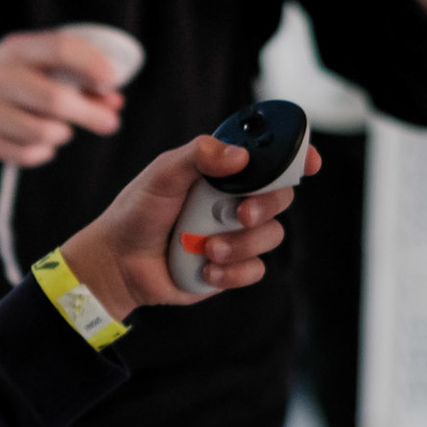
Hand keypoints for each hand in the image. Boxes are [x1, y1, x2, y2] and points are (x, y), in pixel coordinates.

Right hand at [0, 29, 125, 166]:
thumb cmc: (23, 73)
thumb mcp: (46, 63)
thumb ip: (83, 80)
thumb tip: (114, 104)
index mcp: (18, 47)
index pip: (61, 48)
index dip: (92, 64)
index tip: (113, 81)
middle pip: (54, 99)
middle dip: (90, 114)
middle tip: (111, 123)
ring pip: (42, 132)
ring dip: (63, 133)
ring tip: (62, 127)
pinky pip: (26, 154)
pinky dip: (44, 151)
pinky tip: (42, 141)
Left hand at [58, 135, 321, 319]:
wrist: (118, 264)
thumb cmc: (136, 213)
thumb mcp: (160, 176)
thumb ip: (197, 157)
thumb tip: (240, 155)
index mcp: (219, 171)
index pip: (266, 157)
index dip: (294, 155)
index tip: (308, 161)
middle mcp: (233, 200)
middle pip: (280, 196)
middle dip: (266, 206)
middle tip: (241, 215)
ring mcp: (235, 234)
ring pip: (271, 235)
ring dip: (240, 244)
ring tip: (206, 250)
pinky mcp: (232, 266)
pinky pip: (256, 269)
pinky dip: (233, 271)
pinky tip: (205, 271)